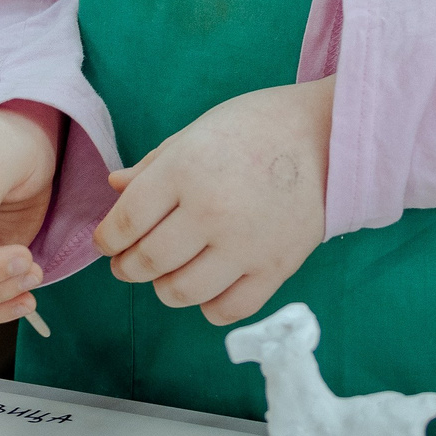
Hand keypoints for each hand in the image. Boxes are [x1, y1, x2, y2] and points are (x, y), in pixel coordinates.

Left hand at [94, 77, 331, 326]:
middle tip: (129, 262)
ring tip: (170, 273)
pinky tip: (210, 284)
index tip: (109, 242)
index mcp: (184, 168)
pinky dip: (209, 305)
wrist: (329, 134)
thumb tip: (115, 187)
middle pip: (147, 262)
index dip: (107, 239)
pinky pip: (227, 310)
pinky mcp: (276, 269)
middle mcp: (210, 210)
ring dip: (164, 287)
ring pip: (180, 292)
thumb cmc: (257, 125)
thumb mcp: (198, 131)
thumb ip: (154, 164)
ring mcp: (244, 244)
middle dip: (127, 267)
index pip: (124, 223)